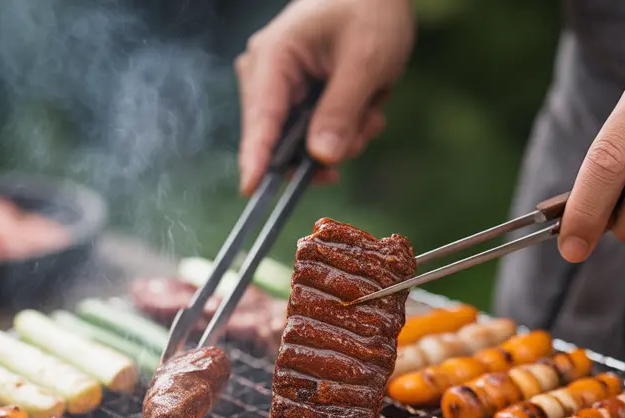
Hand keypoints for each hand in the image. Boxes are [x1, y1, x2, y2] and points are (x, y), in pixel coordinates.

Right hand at [235, 0, 415, 194]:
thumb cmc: (369, 9)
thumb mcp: (366, 61)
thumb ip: (342, 111)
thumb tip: (322, 158)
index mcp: (273, 58)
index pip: (261, 119)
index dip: (257, 159)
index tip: (252, 191)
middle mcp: (264, 74)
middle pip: (281, 140)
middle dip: (328, 145)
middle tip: (368, 126)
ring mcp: (277, 86)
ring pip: (301, 142)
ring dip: (343, 136)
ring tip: (371, 108)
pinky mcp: (293, 94)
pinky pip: (311, 131)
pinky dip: (342, 127)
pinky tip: (364, 106)